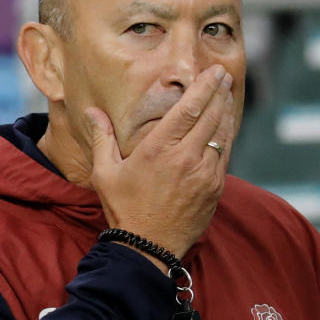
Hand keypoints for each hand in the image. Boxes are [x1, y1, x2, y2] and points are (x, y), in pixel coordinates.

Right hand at [87, 66, 235, 270]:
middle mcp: (185, 158)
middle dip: (219, 92)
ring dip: (226, 111)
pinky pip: (225, 155)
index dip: (203, 87)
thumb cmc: (124, 209)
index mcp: (158, 149)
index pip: (188, 109)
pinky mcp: (215, 188)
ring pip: (223, 134)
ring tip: (227, 94)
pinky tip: (226, 126)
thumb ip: (102, 137)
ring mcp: (204, 174)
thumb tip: (92, 111)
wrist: (148, 247)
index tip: (212, 72)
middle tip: (223, 75)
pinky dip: (227, 136)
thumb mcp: (105, 173)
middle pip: (211, 116)